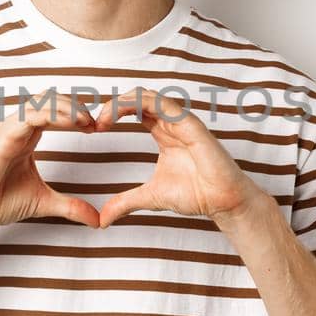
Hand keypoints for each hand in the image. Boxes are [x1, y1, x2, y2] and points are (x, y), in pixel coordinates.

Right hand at [0, 91, 103, 232]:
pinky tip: (74, 123)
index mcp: (26, 136)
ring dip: (69, 106)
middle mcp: (17, 127)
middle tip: (96, 123)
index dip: (77, 114)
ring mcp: (9, 129)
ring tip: (87, 121)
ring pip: (42, 101)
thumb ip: (71, 207)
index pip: (54, 110)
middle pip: (50, 98)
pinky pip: (32, 114)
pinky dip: (55, 114)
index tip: (96, 129)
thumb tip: (96, 220)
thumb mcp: (44, 202)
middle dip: (76, 105)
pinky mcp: (3, 136)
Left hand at [90, 87, 264, 227]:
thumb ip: (125, 203)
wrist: (222, 202)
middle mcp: (172, 122)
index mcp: (163, 132)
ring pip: (148, 95)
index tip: (94, 128)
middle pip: (138, 97)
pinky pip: (164, 103)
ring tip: (104, 118)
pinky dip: (141, 103)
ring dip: (122, 101)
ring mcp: (182, 121)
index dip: (112, 112)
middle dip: (113, 104)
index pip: (134, 108)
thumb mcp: (149, 197)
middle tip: (95, 122)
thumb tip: (102, 219)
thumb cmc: (196, 194)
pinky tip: (123, 113)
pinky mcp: (191, 124)